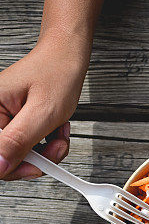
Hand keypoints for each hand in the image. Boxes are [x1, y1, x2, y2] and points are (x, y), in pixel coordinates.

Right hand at [0, 34, 87, 179]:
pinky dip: (46, 144)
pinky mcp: (15, 122)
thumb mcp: (41, 113)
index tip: (37, 166)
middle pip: (7, 158)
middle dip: (37, 157)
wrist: (66, 57)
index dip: (14, 167)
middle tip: (56, 146)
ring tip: (58, 132)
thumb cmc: (56, 74)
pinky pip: (28, 146)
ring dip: (46, 150)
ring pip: (21, 155)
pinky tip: (55, 129)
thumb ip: (18, 141)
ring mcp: (4, 118)